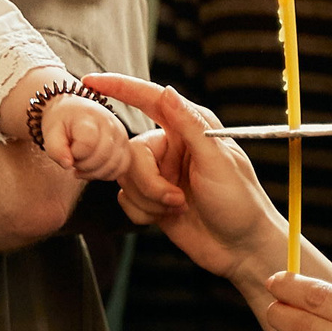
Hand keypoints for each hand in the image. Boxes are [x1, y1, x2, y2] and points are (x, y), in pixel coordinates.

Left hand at [43, 97, 131, 181]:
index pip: (88, 144)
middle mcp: (111, 125)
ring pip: (114, 165)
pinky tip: (93, 169)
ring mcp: (121, 135)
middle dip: (84, 165)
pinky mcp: (126, 146)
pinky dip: (106, 174)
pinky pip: (121, 168)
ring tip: (82, 165)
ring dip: (94, 172)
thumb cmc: (62, 121)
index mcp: (90, 117)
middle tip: (73, 159)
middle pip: (102, 157)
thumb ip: (55, 149)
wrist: (74, 110)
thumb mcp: (50, 131)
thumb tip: (67, 165)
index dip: (75, 153)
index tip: (68, 149)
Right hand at [83, 74, 287, 289]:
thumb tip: (167, 91)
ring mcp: (160, 172)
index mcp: (191, 127)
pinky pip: (124, 198)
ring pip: (124, 176)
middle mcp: (172, 146)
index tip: (91, 81)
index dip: (119, 87)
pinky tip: (166, 217)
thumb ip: (190, 125)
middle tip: (175, 199)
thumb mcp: (218, 161)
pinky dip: (142, 211)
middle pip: (130, 150)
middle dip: (147, 181)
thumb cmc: (240, 202)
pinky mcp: (151, 197)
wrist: (240, 249)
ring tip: (177, 208)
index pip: (150, 99)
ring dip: (148, 198)